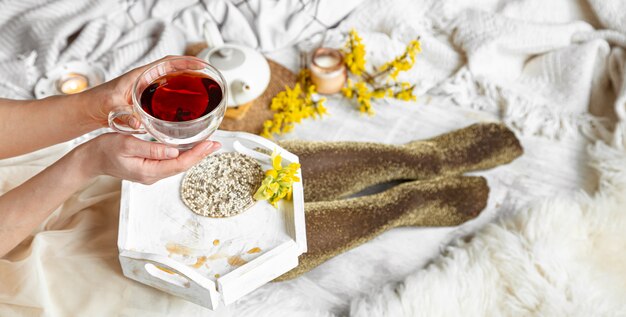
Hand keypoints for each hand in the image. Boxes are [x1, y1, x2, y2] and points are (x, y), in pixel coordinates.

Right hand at [75, 133, 220, 183]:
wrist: (90, 159)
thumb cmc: (104, 149)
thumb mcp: (126, 144)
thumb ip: (151, 148)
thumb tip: (174, 151)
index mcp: (149, 171)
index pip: (180, 164)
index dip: (198, 154)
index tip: (210, 145)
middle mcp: (153, 176)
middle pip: (183, 166)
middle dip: (201, 154)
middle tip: (217, 144)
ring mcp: (152, 174)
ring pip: (178, 165)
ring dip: (194, 155)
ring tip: (209, 145)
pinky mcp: (150, 169)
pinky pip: (171, 163)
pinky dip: (183, 155)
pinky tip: (191, 147)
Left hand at [81, 55, 207, 127]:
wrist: (88, 110)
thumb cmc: (98, 103)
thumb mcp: (111, 108)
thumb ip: (124, 115)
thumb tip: (138, 124)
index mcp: (140, 76)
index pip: (167, 62)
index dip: (185, 62)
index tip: (201, 65)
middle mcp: (146, 79)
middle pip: (174, 71)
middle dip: (192, 72)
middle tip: (209, 79)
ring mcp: (147, 89)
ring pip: (173, 82)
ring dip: (187, 84)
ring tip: (204, 91)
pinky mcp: (147, 99)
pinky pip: (168, 94)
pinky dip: (180, 97)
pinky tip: (188, 107)